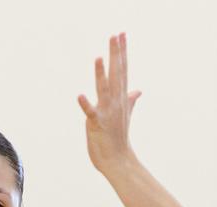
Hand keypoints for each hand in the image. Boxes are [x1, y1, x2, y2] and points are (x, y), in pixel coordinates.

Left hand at [78, 33, 142, 175]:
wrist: (118, 161)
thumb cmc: (118, 138)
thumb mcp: (125, 115)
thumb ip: (130, 100)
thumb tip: (138, 90)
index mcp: (121, 98)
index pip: (122, 70)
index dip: (122, 52)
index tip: (121, 35)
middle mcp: (116, 102)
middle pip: (117, 74)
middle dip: (116, 54)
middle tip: (116, 35)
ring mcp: (107, 112)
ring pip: (104, 89)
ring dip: (101, 74)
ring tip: (98, 58)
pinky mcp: (97, 124)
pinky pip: (90, 112)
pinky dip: (85, 104)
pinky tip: (79, 95)